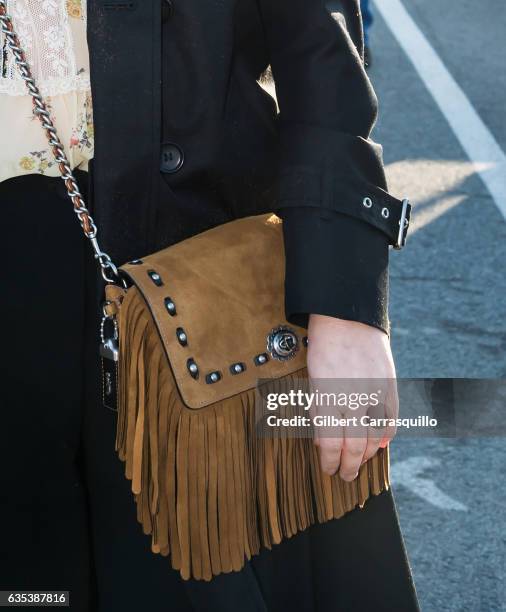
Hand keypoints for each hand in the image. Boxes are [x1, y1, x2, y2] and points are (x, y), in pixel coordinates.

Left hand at [307, 314, 397, 480]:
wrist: (348, 319)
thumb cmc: (324, 349)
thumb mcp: (312, 381)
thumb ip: (318, 413)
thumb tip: (322, 443)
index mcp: (330, 396)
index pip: (331, 444)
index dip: (329, 462)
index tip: (327, 470)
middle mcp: (355, 397)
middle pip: (354, 446)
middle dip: (349, 466)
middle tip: (345, 476)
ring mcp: (377, 392)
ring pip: (375, 437)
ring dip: (366, 456)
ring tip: (359, 464)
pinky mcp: (391, 386)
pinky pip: (391, 419)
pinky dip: (385, 436)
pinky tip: (378, 445)